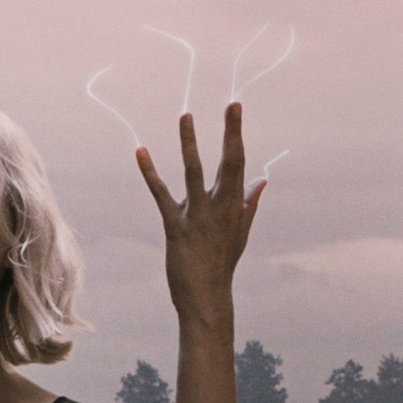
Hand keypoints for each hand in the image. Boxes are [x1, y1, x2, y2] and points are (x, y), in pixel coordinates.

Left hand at [135, 103, 265, 322]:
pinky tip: (141, 152)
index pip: (238, 163)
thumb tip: (261, 180)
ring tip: (186, 116)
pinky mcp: (176, 227)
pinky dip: (150, 173)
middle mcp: (219, 207)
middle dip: (230, 133)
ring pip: (194, 173)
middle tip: (232, 105)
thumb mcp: (240, 232)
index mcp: (234, 206)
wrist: (207, 297)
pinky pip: (162, 195)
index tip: (236, 109)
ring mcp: (198, 216)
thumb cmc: (221, 263)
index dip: (236, 135)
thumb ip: (249, 204)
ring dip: (190, 144)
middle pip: (227, 163)